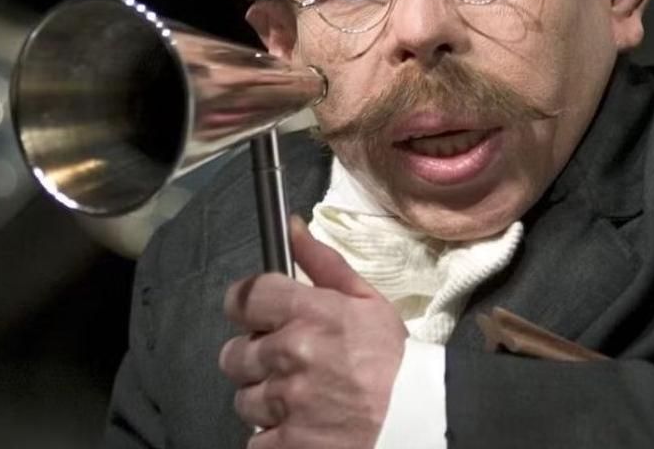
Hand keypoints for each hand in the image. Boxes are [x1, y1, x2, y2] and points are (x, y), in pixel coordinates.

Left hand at [219, 216, 407, 447]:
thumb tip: (290, 227)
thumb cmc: (395, 362)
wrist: (420, 421)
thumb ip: (324, 264)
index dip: (246, 308)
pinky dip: (274, 439)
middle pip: (234, 354)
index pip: (243, 298)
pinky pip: (256, 441)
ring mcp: (286, 404)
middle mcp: (290, 355)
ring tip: (300, 401)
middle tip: (288, 367)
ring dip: (265, 402)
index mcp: (309, 313)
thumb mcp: (369, 302)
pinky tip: (302, 428)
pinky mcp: (287, 446)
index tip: (258, 318)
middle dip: (255, 360)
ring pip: (244, 400)